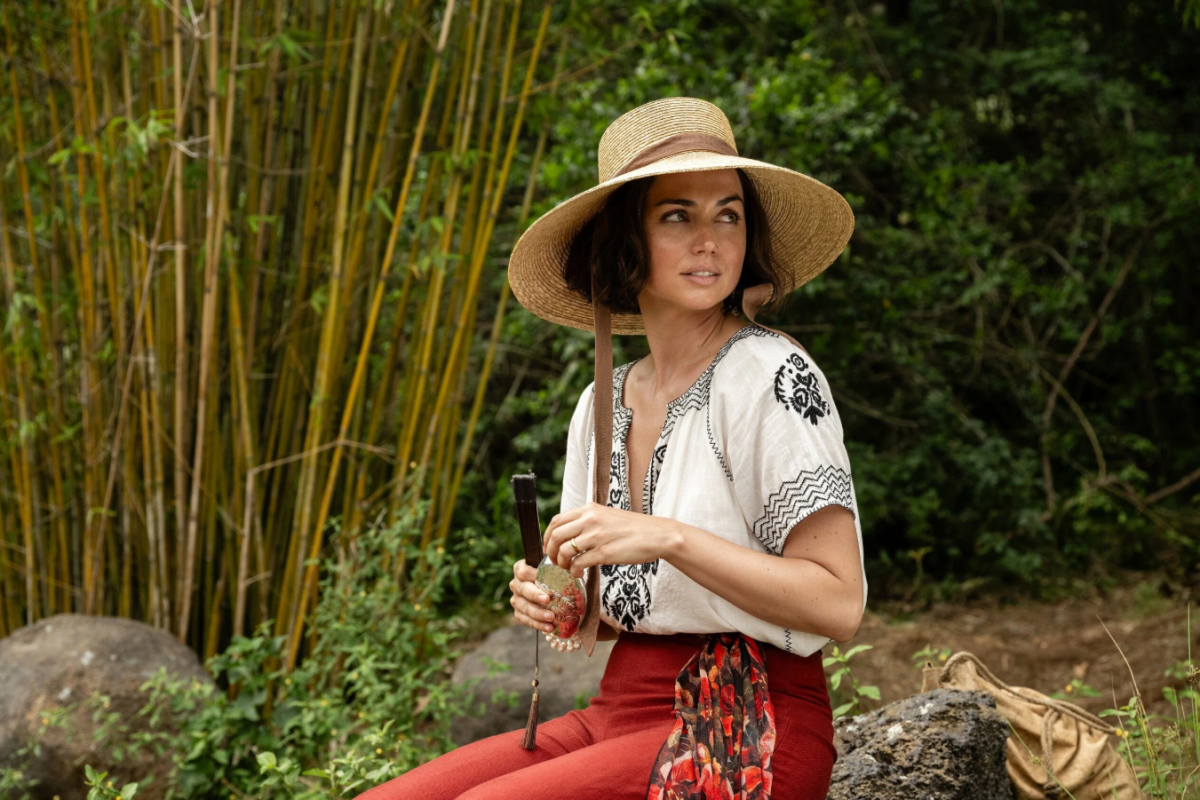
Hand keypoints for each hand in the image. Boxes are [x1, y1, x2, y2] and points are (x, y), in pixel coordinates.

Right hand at [508, 558, 555, 634]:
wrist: (550, 589)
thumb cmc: (552, 574)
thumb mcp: (553, 565)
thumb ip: (556, 562)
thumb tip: (565, 561)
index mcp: (520, 569)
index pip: (522, 571)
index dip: (531, 574)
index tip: (541, 577)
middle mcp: (516, 584)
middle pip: (523, 589)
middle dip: (535, 595)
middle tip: (547, 599)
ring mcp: (516, 600)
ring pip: (524, 607)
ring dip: (538, 613)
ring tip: (551, 618)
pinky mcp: (519, 613)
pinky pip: (525, 620)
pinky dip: (537, 624)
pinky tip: (549, 627)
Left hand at [543, 502, 680, 578]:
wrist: (658, 535)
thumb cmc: (634, 529)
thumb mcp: (607, 517)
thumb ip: (589, 522)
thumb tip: (570, 535)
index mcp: (590, 509)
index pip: (557, 521)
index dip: (548, 537)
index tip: (550, 547)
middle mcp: (590, 520)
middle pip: (556, 536)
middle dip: (551, 552)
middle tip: (555, 562)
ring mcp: (597, 536)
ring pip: (565, 551)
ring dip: (562, 563)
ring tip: (569, 569)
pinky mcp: (604, 553)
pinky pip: (579, 564)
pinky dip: (575, 572)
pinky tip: (580, 574)